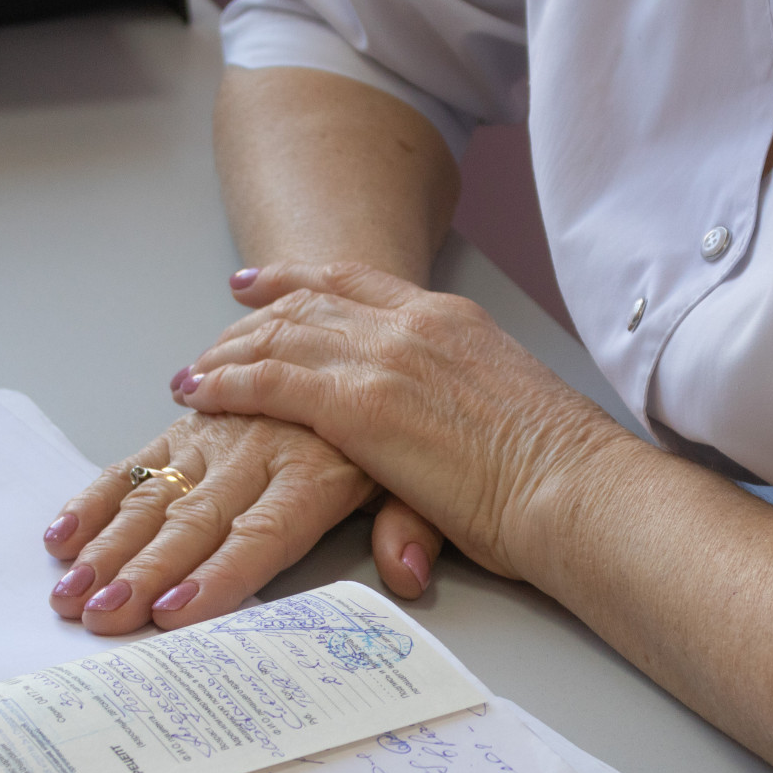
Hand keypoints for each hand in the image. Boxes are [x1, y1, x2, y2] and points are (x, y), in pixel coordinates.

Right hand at [43, 408, 442, 634]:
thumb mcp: (423, 476)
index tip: (177, 612)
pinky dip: (96, 495)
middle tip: (102, 616)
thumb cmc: (392, 426)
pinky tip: (63, 533)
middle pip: (199, 519)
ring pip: (158, 492)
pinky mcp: (192, 423)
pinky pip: (138, 458)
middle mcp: (262, 449)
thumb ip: (411, 529)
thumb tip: (408, 577)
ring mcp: (219, 434)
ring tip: (70, 590)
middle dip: (145, 572)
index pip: (266, 532)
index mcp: (320, 470)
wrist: (364, 337)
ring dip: (109, 545)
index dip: (221, 574)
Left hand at [175, 262, 635, 582]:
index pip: (363, 286)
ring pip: (280, 337)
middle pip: (311, 304)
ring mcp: (385, 361)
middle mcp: (414, 327)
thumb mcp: (504, 421)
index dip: (306, 282)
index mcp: (454, 324)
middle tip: (219, 321)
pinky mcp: (360, 406)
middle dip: (256, 310)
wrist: (577, 490)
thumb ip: (462, 415)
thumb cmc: (562, 477)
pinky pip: (270, 381)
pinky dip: (228, 384)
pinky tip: (201, 393)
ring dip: (229, 353)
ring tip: (195, 371)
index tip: (270, 283)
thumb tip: (455, 443)